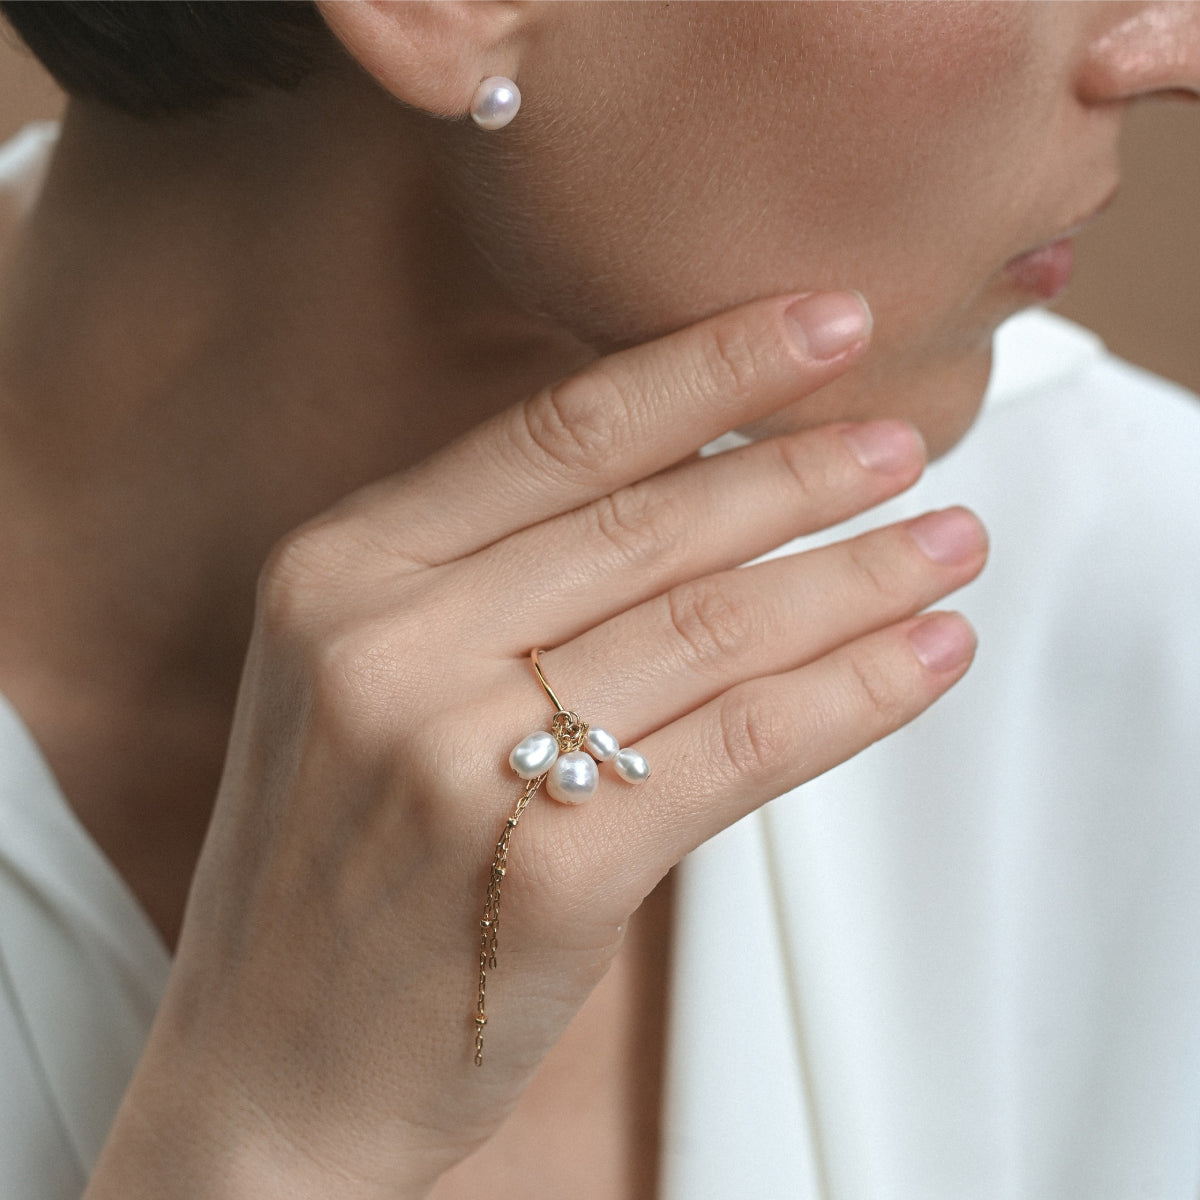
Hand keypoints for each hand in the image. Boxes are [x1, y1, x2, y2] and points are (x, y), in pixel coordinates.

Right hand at [85, 292, 985, 1197]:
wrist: (275, 1061)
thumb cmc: (337, 856)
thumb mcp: (359, 674)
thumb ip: (487, 571)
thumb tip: (681, 472)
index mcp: (340, 570)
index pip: (558, 434)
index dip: (708, 367)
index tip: (823, 323)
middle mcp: (390, 645)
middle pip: (651, 523)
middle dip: (804, 469)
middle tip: (907, 438)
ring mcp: (461, 758)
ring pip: (713, 627)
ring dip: (856, 576)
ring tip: (949, 542)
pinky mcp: (551, 871)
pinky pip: (741, 746)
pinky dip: (852, 696)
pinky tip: (925, 657)